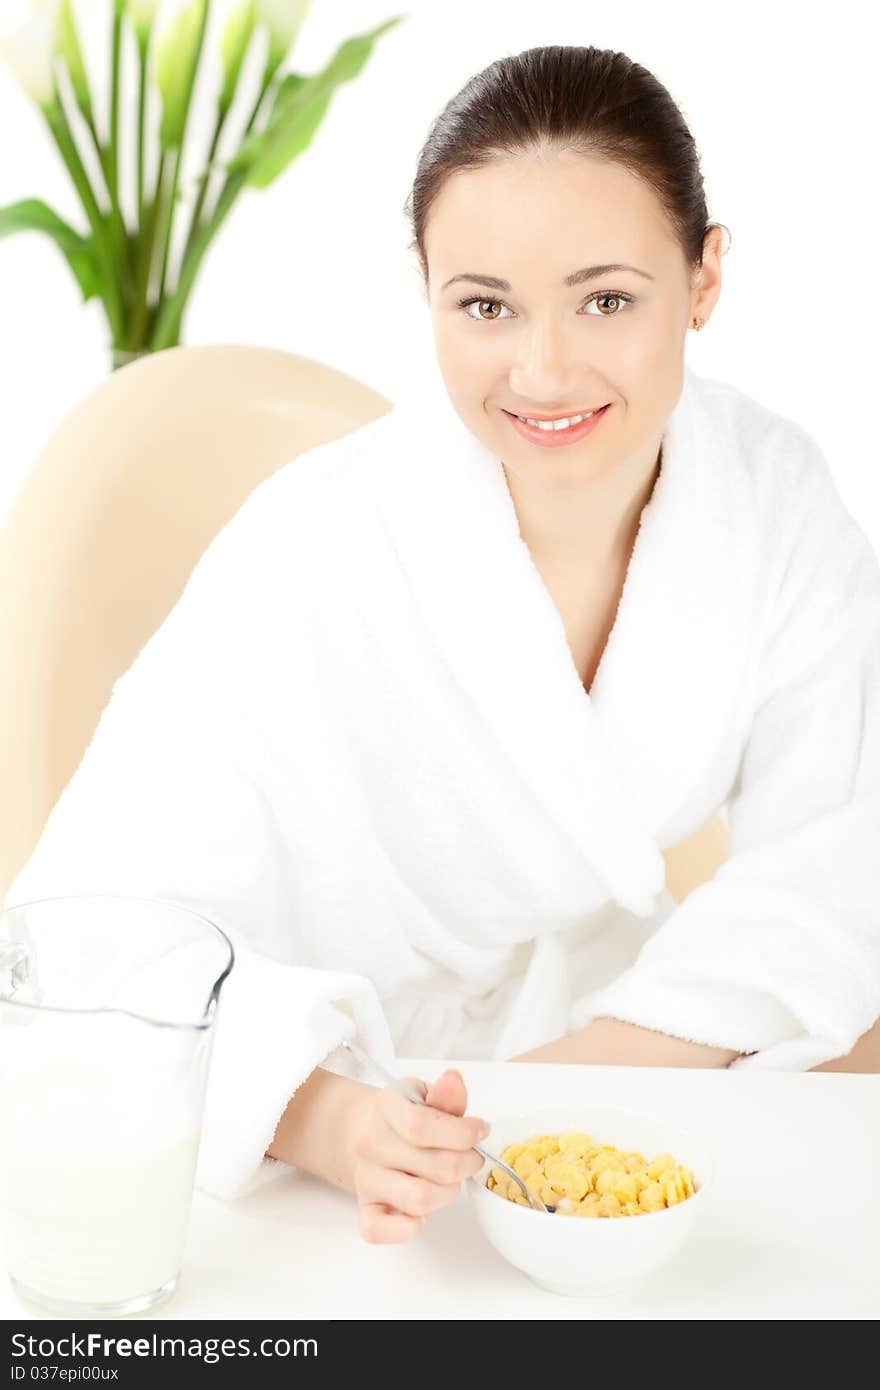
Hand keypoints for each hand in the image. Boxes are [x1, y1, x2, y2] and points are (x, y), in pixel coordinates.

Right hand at [348, 1068, 489, 1243]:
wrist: (366, 1133)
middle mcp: (369, 1143)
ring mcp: (365, 1179)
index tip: (481, 1131)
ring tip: (450, 1180)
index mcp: (385, 1107)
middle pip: (434, 1166)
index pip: (422, 1126)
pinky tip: (423, 1210)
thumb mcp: (426, 1096)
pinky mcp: (365, 1210)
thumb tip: (453, 1081)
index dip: (463, 1133)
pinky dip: (408, 1227)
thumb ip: (445, 1096)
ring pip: (419, 1200)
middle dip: (467, 1163)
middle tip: (473, 1157)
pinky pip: (381, 1230)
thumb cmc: (406, 1115)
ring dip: (448, 1193)